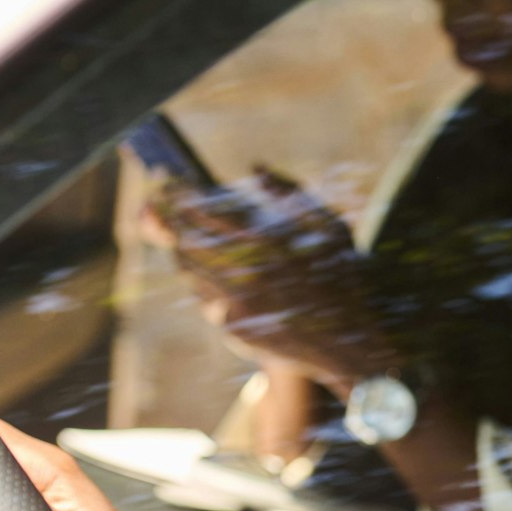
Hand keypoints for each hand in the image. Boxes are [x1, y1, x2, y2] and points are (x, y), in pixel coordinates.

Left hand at [147, 170, 395, 387]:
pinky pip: (207, 297)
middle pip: (183, 237)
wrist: (351, 343)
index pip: (202, 208)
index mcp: (268, 237)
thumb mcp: (330, 226)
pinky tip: (220, 276)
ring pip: (188, 268)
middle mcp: (246, 270)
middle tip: (159, 203)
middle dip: (168, 218)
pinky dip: (207, 283)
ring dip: (182, 248)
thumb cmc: (344, 278)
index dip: (177, 192)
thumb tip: (255, 167)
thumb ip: (291, 192)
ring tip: (184, 235)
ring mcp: (236, 301)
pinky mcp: (233, 325)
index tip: (166, 180)